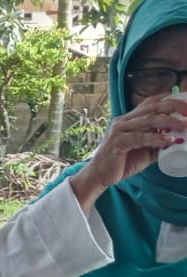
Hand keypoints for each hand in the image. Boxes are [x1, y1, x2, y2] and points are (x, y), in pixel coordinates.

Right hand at [72, 94, 186, 208]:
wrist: (99, 177)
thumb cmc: (121, 163)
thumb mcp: (145, 151)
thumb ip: (159, 143)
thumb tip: (180, 140)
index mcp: (130, 120)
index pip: (151, 102)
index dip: (169, 98)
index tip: (186, 100)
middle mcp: (124, 121)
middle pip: (152, 107)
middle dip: (174, 106)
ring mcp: (119, 130)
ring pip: (148, 120)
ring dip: (170, 121)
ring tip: (185, 125)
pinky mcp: (117, 142)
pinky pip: (141, 137)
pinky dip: (157, 138)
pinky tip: (169, 140)